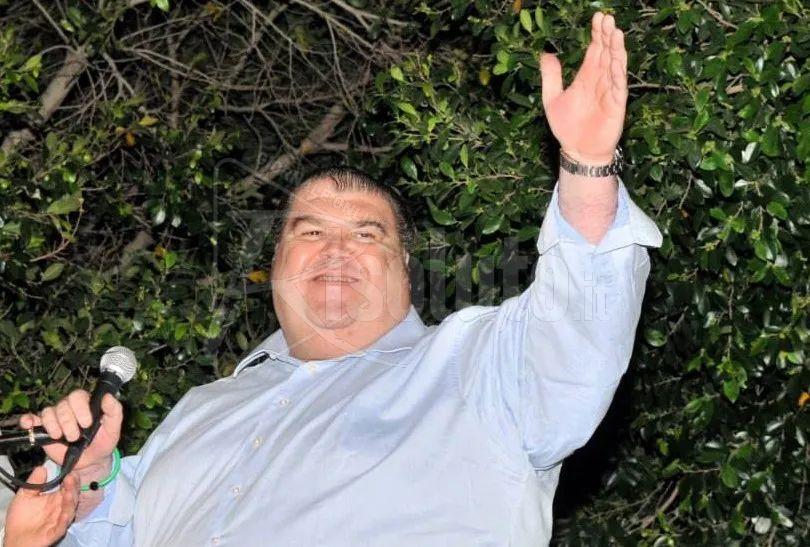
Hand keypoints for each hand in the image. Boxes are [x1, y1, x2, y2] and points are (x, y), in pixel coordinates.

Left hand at [3, 467, 78, 546]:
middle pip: (72, 496)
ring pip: (70, 510)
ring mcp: (59, 520)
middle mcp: (61, 508)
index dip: (71, 479)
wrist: (15, 538)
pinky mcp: (56, 532)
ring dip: (71, 501)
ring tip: (69, 492)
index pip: (67, 487)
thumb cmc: (21, 517)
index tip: (70, 471)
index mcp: (56, 498)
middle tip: (71, 478)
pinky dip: (65, 519)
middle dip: (73, 487)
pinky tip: (65, 513)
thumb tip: (41, 468)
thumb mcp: (24, 495)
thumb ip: (33, 483)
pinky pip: (62, 526)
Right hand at [18, 391, 122, 484]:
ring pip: (48, 412)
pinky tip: (29, 424)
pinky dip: (28, 420)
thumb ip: (114, 410)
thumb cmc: (103, 442)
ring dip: (53, 425)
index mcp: (86, 404)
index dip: (80, 408)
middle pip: (62, 405)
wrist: (91, 461)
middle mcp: (70, 408)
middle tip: (74, 436)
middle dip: (68, 422)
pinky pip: (32, 419)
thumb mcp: (114, 427)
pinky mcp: (44, 429)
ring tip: (60, 437)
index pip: (78, 396)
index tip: (87, 423)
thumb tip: (108, 396)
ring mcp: (56, 418)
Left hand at [539, 12, 627, 163]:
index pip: (594, 50)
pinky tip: (616, 59)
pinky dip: (618, 72)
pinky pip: (618, 85)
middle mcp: (600, 80)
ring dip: (616, 49)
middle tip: (607, 17)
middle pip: (606, 53)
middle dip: (607, 35)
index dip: (596, 34)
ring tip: (615, 31)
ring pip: (615, 65)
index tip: (597, 17)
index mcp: (586, 77)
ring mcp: (609, 91)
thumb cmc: (567, 127)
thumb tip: (546, 53)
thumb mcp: (552, 99)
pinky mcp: (615, 104)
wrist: (577, 151)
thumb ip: (551, 77)